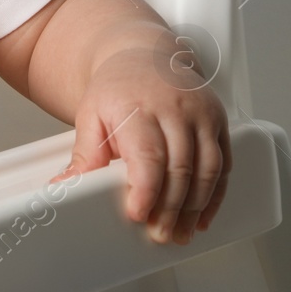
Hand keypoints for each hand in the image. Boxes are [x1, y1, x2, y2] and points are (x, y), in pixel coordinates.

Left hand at [48, 46, 231, 244]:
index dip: (146, 189)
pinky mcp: (219, 122)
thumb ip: (85, 154)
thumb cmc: (117, 88)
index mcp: (138, 107)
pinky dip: (216, 194)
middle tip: (159, 234)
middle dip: (171, 208)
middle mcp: (175, 109)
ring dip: (196, 207)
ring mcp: (201, 115)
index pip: (147, 154)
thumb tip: (66, 186)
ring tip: (180, 232)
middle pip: (180, 167)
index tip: (137, 215)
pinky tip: (201, 215)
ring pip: (208, 169)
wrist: (144, 57)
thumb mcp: (91, 115)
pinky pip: (224, 164)